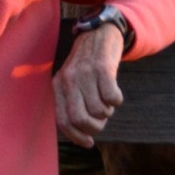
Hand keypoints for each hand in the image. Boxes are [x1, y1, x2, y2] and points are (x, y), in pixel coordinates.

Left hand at [53, 23, 124, 146]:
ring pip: (98, 110)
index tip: (89, 142)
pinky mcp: (103, 67)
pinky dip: (116, 101)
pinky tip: (115, 95)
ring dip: (107, 112)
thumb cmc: (87, 64)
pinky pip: (112, 97)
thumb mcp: (71, 80)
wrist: (99, 32)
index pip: (63, 121)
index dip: (76, 137)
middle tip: (101, 121)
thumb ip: (71, 102)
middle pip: (80, 118)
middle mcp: (69, 79)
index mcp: (59, 85)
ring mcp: (85, 72)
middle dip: (94, 128)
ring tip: (107, 102)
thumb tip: (79, 135)